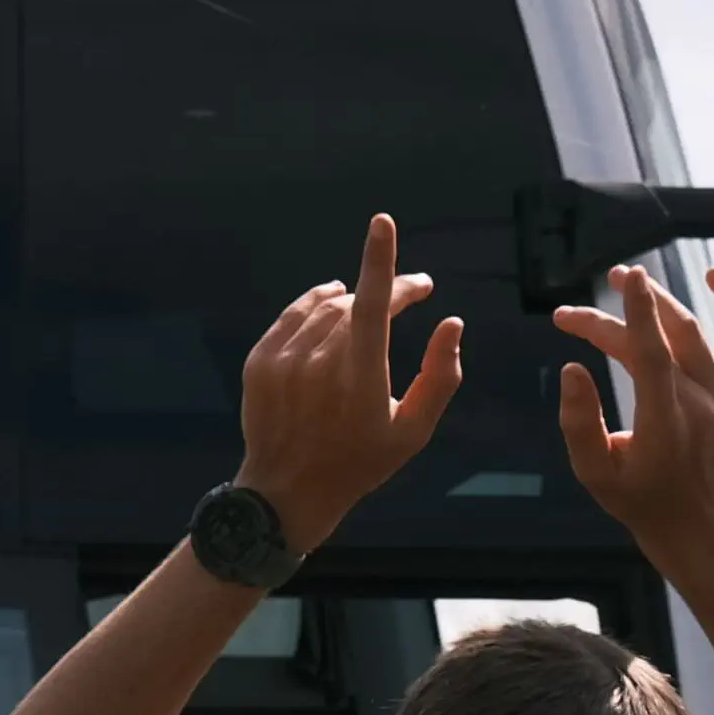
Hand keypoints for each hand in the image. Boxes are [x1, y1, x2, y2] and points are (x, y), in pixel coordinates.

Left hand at [235, 210, 462, 552]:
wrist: (289, 492)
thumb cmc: (361, 462)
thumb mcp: (413, 431)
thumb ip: (441, 375)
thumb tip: (453, 323)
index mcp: (361, 379)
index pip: (373, 305)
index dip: (381, 261)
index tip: (383, 223)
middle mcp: (319, 364)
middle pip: (356, 303)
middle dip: (388, 291)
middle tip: (411, 293)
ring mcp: (284, 361)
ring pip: (327, 308)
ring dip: (354, 302)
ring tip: (372, 314)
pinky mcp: (260, 361)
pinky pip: (293, 315)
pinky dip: (316, 305)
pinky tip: (332, 307)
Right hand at [553, 262, 713, 559]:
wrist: (696, 525)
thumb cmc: (639, 500)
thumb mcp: (595, 474)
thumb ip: (579, 423)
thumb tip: (572, 368)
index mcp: (665, 422)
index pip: (651, 355)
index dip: (637, 313)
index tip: (624, 277)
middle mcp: (699, 402)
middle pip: (659, 339)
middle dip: (615, 317)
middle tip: (572, 313)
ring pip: (692, 330)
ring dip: (657, 302)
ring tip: (623, 281)